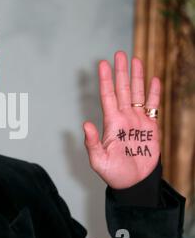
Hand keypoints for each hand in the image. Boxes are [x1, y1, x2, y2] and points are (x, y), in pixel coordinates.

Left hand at [83, 51, 159, 188]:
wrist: (134, 183)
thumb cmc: (114, 173)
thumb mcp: (99, 160)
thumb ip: (92, 142)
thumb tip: (84, 124)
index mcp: (111, 123)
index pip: (108, 96)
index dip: (105, 80)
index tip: (102, 63)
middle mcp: (124, 118)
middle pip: (122, 89)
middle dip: (121, 72)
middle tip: (119, 54)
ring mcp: (138, 121)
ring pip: (137, 94)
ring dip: (137, 77)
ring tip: (136, 59)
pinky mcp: (151, 128)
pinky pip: (153, 107)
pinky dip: (154, 93)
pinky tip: (153, 80)